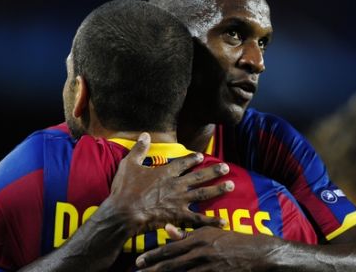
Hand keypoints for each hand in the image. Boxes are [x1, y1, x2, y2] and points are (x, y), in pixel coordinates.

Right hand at [109, 133, 233, 235]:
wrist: (124, 212)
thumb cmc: (125, 189)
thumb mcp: (129, 164)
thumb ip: (139, 149)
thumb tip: (145, 134)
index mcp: (165, 173)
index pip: (183, 163)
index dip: (192, 158)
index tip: (201, 156)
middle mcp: (176, 185)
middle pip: (199, 176)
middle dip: (214, 171)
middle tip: (226, 168)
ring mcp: (179, 201)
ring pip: (203, 194)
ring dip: (218, 189)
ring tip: (231, 186)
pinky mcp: (179, 216)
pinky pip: (198, 219)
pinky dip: (211, 220)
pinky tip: (224, 221)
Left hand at [135, 224, 281, 271]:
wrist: (259, 253)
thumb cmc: (232, 241)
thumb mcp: (210, 232)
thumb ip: (187, 234)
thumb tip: (167, 228)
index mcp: (198, 239)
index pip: (170, 249)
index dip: (153, 256)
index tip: (138, 261)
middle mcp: (201, 253)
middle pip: (171, 265)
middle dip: (152, 270)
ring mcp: (209, 268)